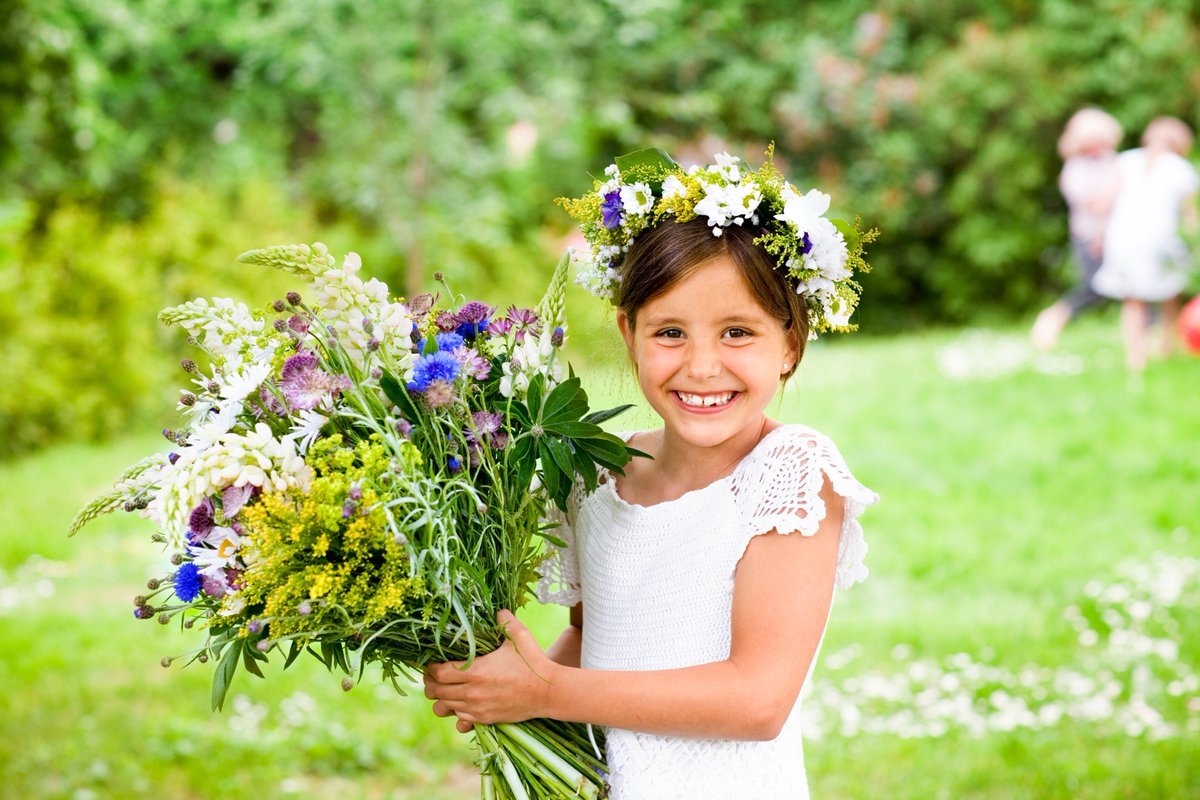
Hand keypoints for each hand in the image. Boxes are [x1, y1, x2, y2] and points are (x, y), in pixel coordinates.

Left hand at [423, 609, 556, 732]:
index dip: (431, 669)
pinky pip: (460, 719)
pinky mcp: (485, 719)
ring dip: (441, 698)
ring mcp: (478, 708)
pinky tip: (460, 702)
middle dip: (431, 684)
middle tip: (432, 677)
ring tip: (444, 690)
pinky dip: (456, 711)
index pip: (439, 673)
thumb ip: (505, 620)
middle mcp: (472, 692)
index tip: (431, 663)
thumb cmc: (533, 662)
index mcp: (476, 671)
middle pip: (437, 691)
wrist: (549, 692)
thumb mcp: (519, 636)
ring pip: (445, 707)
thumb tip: (498, 609)